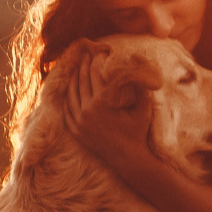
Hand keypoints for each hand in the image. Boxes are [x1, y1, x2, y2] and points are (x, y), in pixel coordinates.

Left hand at [64, 51, 152, 168]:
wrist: (128, 159)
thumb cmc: (138, 133)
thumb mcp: (144, 109)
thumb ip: (142, 87)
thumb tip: (140, 66)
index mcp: (103, 102)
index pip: (97, 73)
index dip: (98, 60)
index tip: (101, 52)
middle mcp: (88, 110)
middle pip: (82, 80)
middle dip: (84, 65)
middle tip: (86, 54)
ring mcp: (80, 121)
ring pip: (71, 94)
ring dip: (73, 79)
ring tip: (77, 69)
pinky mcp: (76, 131)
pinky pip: (67, 110)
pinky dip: (67, 98)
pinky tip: (69, 91)